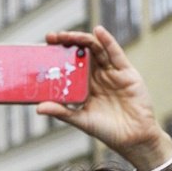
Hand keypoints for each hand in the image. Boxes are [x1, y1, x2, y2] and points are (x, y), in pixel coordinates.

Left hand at [36, 26, 171, 170]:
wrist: (133, 139)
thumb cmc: (108, 131)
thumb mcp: (81, 120)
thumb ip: (62, 112)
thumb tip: (38, 108)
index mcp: (85, 86)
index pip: (70, 65)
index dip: (58, 55)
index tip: (43, 47)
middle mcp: (98, 76)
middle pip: (81, 53)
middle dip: (67, 42)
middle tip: (52, 37)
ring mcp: (112, 72)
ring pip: (96, 50)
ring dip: (82, 39)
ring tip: (68, 35)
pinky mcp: (127, 72)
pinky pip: (116, 53)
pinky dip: (107, 41)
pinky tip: (98, 31)